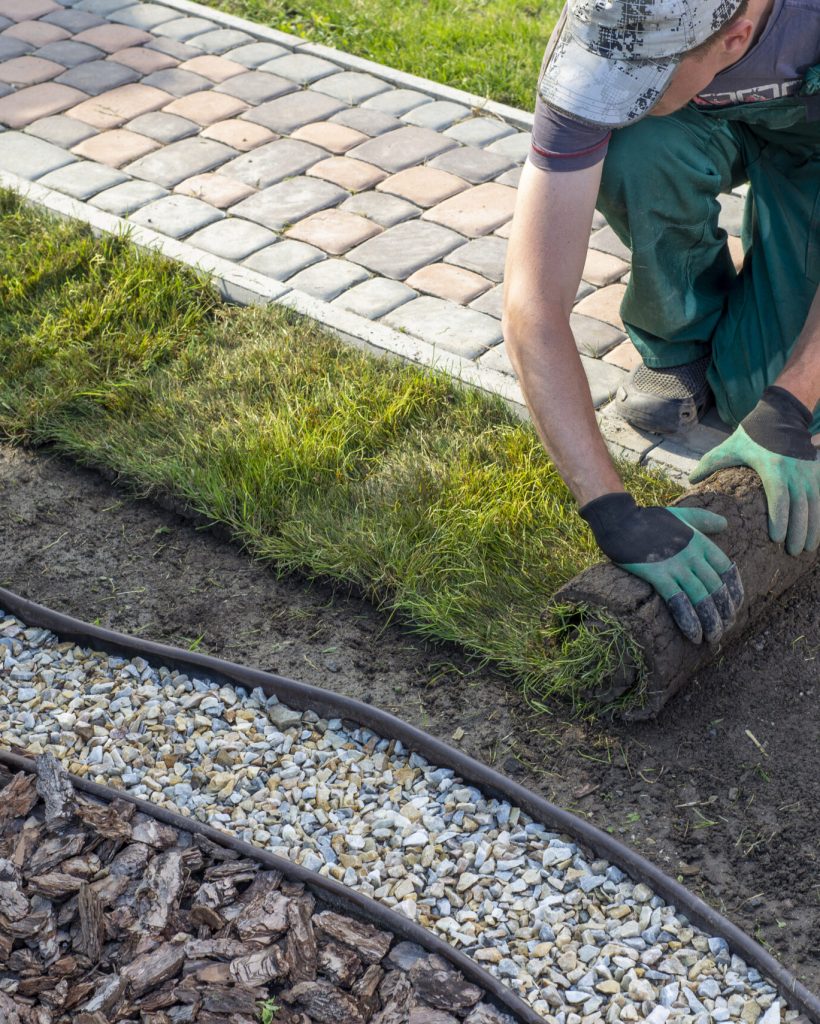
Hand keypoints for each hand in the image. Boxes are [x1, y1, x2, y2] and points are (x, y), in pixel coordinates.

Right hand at [580, 492, 743, 644]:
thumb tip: (725, 524)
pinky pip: (678, 601)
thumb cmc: (648, 519)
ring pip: (701, 598)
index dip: (733, 591)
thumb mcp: (682, 515)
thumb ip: (704, 520)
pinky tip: (693, 635)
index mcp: (701, 542)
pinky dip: (688, 620)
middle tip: (724, 630)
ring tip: (712, 638)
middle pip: (716, 588)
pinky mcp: (657, 574)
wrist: (620, 520)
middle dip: (723, 612)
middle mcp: (692, 555)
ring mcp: (676, 565)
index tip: (733, 608)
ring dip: (709, 622)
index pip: (727, 570)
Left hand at [690, 386, 819, 554]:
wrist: (782, 415)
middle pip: (800, 507)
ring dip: (812, 529)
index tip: (776, 539)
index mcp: (773, 467)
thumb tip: (690, 480)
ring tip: (806, 550)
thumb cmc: (752, 435)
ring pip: (814, 505)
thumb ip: (710, 464)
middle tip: (792, 552)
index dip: (779, 519)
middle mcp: (794, 471)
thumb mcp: (730, 447)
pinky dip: (819, 518)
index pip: (779, 498)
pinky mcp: (816, 472)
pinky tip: (814, 535)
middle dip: (798, 531)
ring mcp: (808, 472)